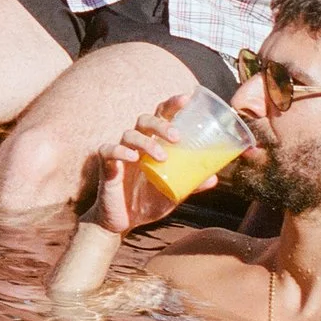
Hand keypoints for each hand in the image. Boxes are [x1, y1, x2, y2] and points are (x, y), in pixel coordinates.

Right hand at [95, 101, 204, 233]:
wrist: (122, 222)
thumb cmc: (147, 201)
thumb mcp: (173, 192)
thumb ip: (190, 183)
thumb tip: (213, 178)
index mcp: (153, 144)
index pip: (161, 116)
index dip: (172, 105)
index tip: (186, 98)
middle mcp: (136, 144)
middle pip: (145, 120)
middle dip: (161, 124)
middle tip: (177, 137)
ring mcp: (120, 153)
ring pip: (129, 134)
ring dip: (147, 142)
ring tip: (162, 157)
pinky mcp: (106, 165)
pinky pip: (109, 150)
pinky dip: (120, 151)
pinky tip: (133, 158)